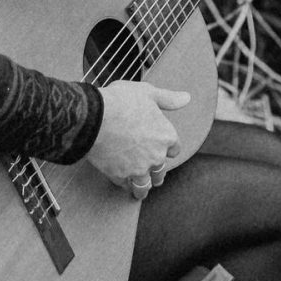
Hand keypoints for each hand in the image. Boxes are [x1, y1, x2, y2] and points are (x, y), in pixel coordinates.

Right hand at [87, 79, 190, 201]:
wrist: (93, 117)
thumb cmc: (120, 101)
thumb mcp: (147, 92)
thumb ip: (168, 99)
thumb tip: (186, 98)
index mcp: (166, 136)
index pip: (174, 150)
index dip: (166, 148)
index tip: (160, 147)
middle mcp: (156, 156)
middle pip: (160, 172)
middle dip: (156, 172)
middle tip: (150, 172)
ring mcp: (138, 169)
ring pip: (145, 185)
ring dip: (143, 186)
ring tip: (138, 188)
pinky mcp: (120, 176)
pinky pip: (125, 186)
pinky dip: (124, 184)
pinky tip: (121, 181)